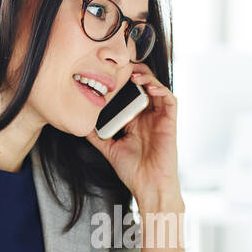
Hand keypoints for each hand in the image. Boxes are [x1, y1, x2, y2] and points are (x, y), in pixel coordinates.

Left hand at [85, 68, 180, 209]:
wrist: (148, 186)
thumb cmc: (132, 170)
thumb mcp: (108, 148)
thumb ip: (96, 135)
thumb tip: (81, 124)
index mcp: (135, 120)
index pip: (130, 93)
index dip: (124, 80)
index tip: (110, 71)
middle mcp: (149, 116)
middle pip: (145, 86)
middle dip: (136, 72)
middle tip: (123, 65)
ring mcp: (160, 118)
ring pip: (158, 88)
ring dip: (148, 77)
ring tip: (135, 73)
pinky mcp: (170, 122)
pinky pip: (170, 100)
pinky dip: (162, 90)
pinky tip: (150, 87)